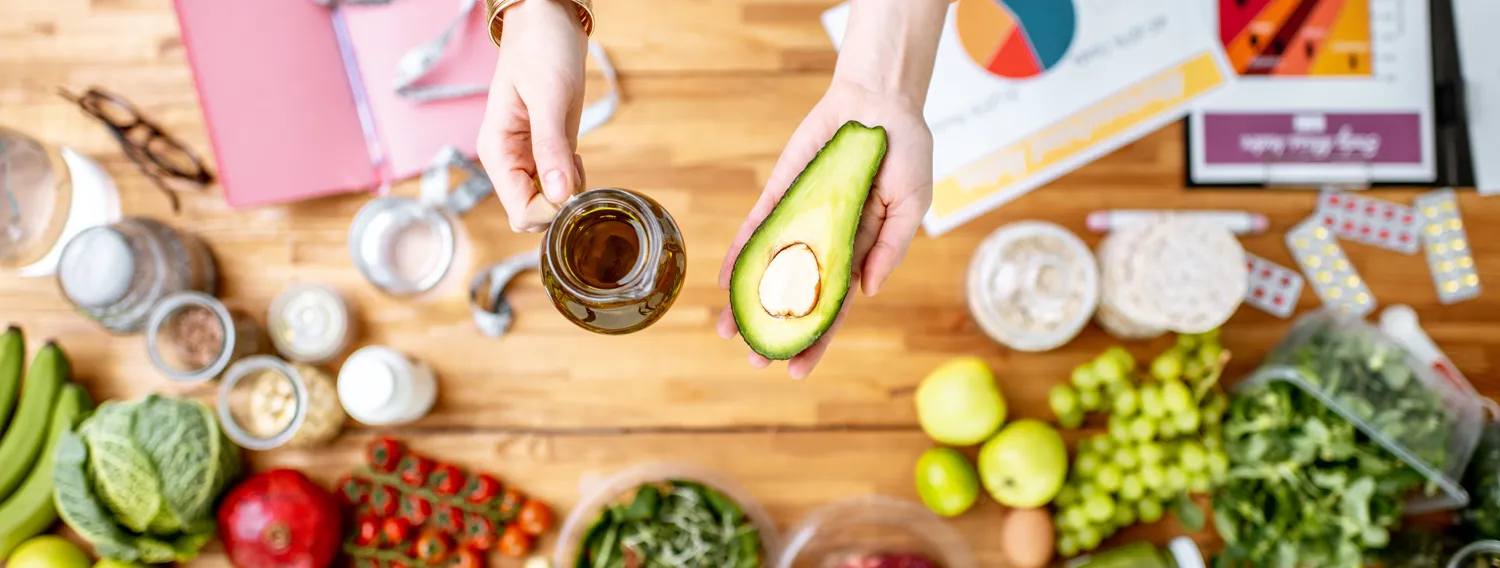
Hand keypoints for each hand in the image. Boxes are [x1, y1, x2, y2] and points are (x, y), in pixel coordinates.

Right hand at [476, 0, 587, 232]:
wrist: (547, 20)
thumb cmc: (540, 48)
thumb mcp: (548, 97)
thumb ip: (551, 147)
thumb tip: (558, 196)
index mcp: (497, 151)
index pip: (520, 211)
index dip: (550, 210)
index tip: (573, 187)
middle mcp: (509, 160)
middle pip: (530, 214)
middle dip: (559, 205)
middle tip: (577, 169)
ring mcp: (527, 157)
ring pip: (545, 202)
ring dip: (567, 192)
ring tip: (576, 157)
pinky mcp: (546, 151)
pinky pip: (557, 185)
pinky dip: (572, 180)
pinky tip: (577, 156)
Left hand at [715, 80, 934, 378]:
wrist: (880, 100)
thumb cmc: (906, 152)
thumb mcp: (913, 203)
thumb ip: (892, 246)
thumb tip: (868, 291)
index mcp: (860, 252)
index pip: (833, 307)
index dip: (816, 340)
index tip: (797, 371)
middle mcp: (826, 242)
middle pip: (797, 297)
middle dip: (776, 330)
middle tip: (755, 363)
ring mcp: (801, 219)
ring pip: (770, 269)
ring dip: (748, 301)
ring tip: (726, 333)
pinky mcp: (782, 194)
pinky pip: (758, 228)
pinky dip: (741, 253)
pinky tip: (725, 279)